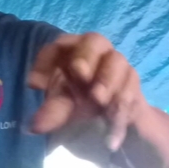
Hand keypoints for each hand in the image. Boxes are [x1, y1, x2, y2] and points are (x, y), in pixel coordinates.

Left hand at [28, 33, 142, 149]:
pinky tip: (111, 126)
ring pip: (117, 61)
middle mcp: (97, 56)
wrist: (116, 127)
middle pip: (94, 40)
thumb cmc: (84, 109)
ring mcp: (119, 68)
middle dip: (86, 55)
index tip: (35, 84)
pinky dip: (120, 107)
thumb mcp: (64, 112)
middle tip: (79, 73)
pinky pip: (131, 90)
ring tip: (98, 99)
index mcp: (72, 56)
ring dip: (107, 79)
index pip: (59, 45)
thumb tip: (34, 127)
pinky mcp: (134, 88)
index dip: (46, 60)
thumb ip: (51, 114)